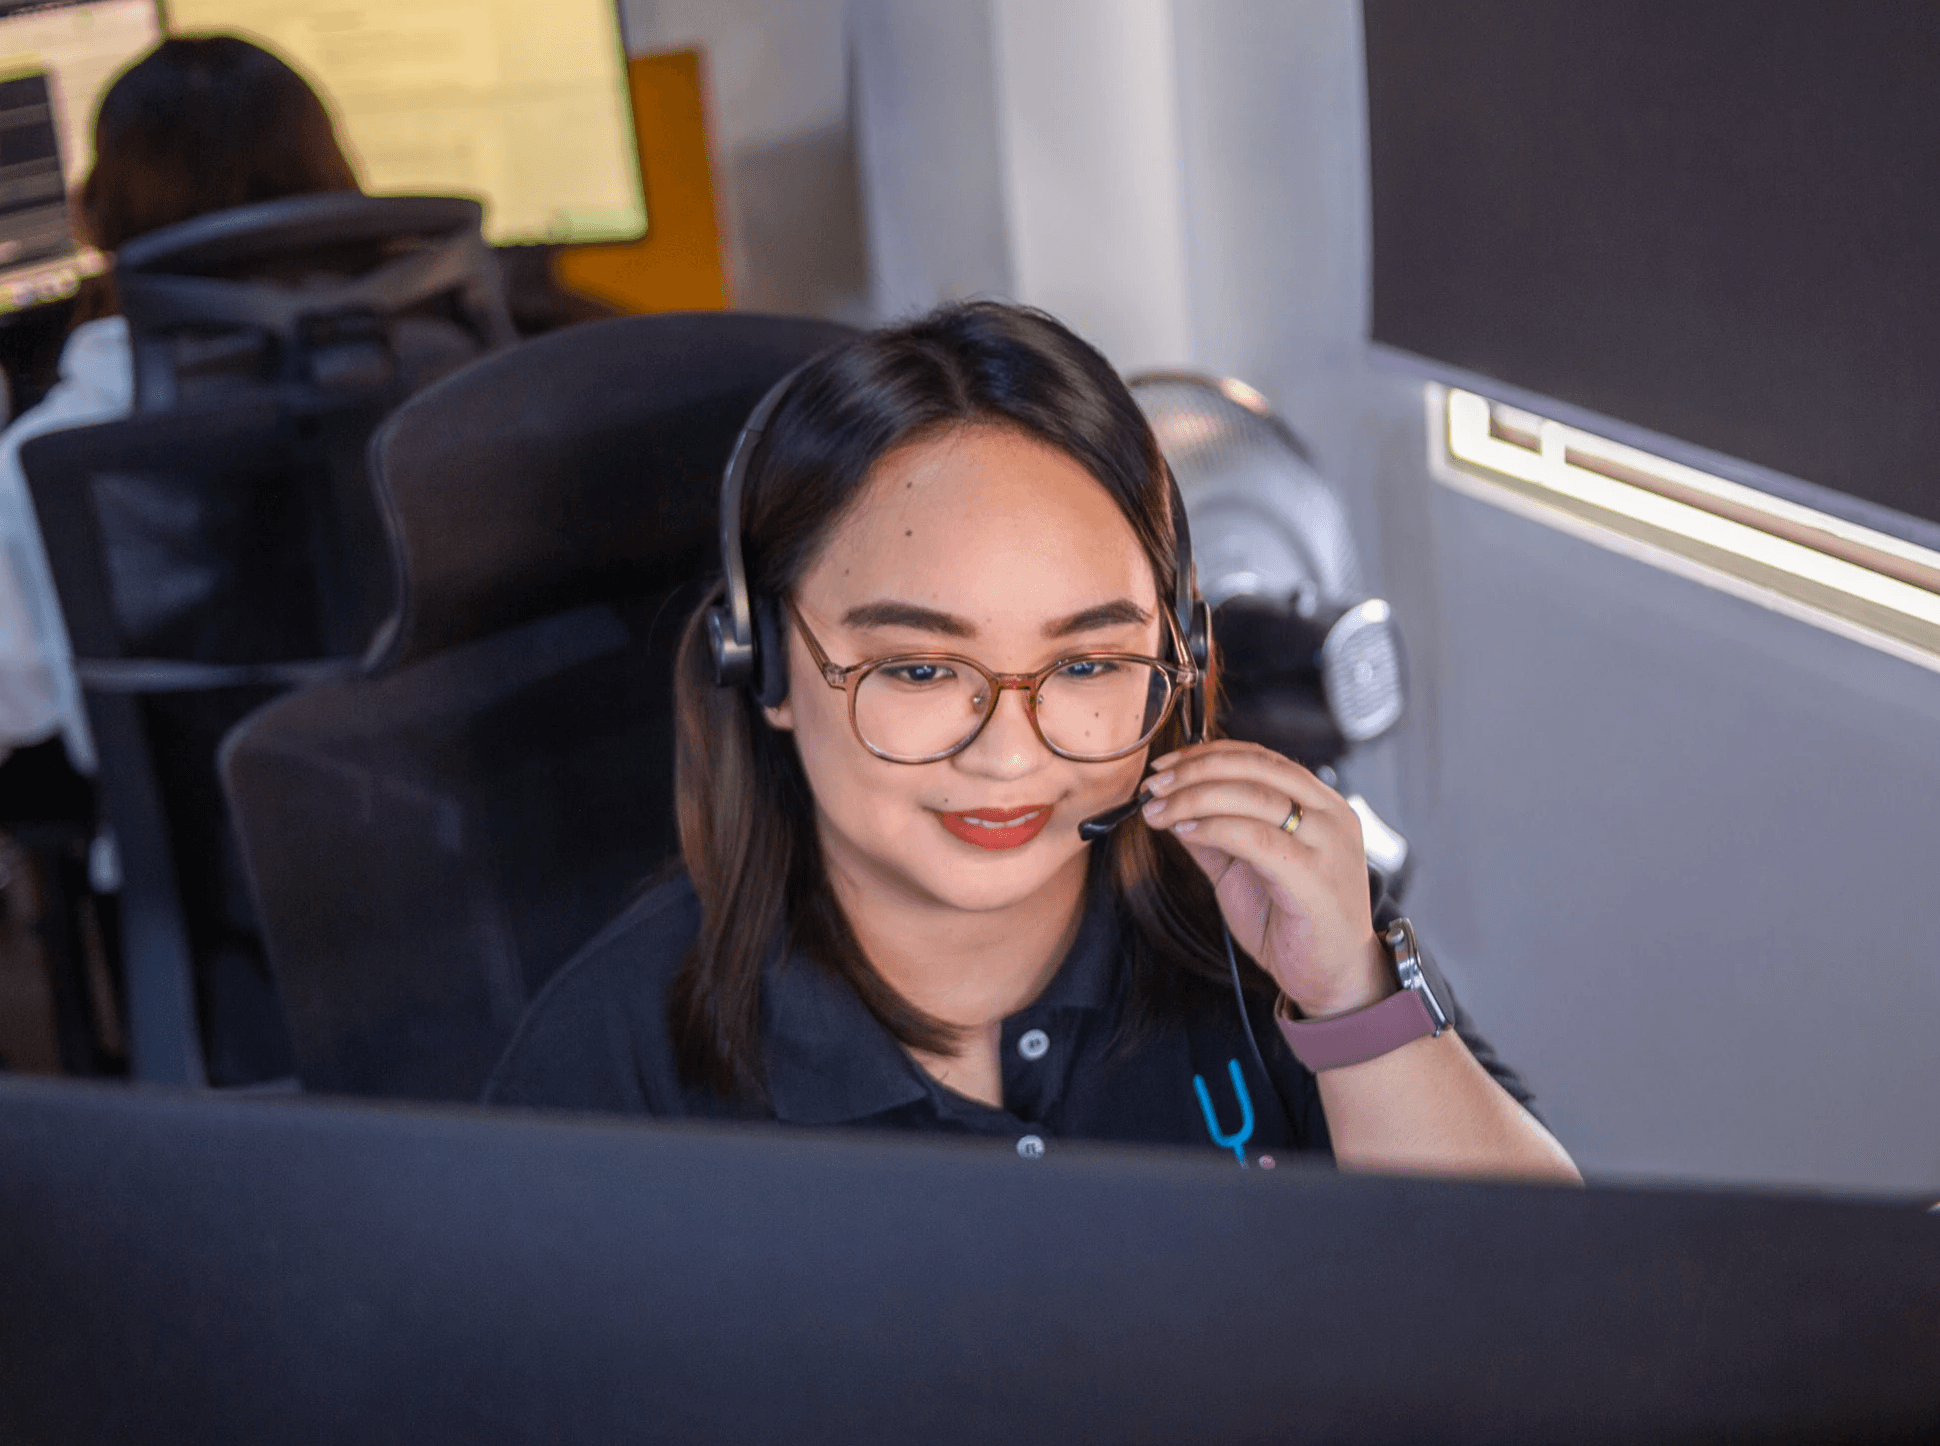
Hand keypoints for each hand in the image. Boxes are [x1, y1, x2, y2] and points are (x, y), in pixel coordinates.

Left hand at [1141, 740, 1388, 1017]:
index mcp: (1320, 804)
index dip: (1208, 754)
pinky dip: (1214, 829)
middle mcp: (1330, 815)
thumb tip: (1169, 804)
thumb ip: (1213, 835)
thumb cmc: (1294, 923)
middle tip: (1155, 786)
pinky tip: (1184, 832)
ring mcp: (1328, 844)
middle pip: (1256, 769)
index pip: (1260, 758)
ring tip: (1158, 811)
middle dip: (1196, 771)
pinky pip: (1256, 839)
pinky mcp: (1315, 877)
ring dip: (1195, 798)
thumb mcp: (1243, 869)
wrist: (1334, 978)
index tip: (1166, 766)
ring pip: (1254, 798)